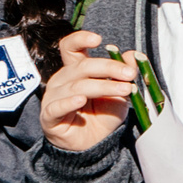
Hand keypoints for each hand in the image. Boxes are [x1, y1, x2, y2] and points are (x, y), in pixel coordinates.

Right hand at [42, 30, 133, 151]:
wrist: (95, 143)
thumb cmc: (103, 115)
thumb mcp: (120, 92)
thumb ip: (125, 74)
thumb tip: (133, 55)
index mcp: (76, 70)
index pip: (70, 48)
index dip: (80, 40)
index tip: (98, 39)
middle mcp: (62, 80)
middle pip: (82, 66)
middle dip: (109, 68)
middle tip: (130, 74)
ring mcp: (53, 97)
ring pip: (77, 86)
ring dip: (103, 86)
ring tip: (125, 90)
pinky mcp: (49, 116)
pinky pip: (57, 107)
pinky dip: (69, 102)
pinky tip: (81, 100)